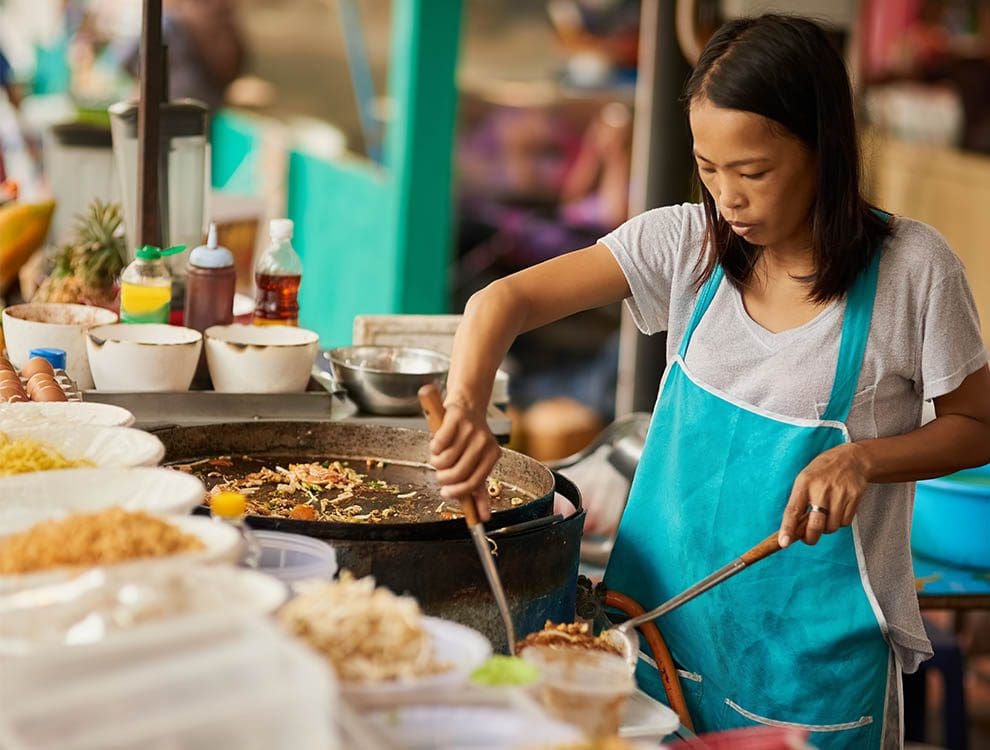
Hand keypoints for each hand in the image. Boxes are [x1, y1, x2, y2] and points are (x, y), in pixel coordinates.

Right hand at [428, 402, 500, 520]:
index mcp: (493, 454)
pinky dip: (433, 446)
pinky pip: (438, 443)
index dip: (458, 491)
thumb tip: (484, 517)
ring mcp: (471, 429)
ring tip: (438, 456)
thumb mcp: (477, 462)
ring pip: (446, 459)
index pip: (475, 482)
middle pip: (459, 473)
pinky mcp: (456, 418)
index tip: (446, 493)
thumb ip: (479, 489)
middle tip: (440, 474)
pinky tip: (437, 443)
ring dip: (436, 461)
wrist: (467, 404)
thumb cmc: (470, 438)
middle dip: (444, 478)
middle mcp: (484, 442)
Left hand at [778, 443, 870, 547]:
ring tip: (826, 515)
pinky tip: (838, 510)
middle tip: (808, 538)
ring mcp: (839, 493)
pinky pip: (845, 523)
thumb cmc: (822, 472)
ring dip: (827, 528)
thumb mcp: (805, 479)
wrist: (851, 459)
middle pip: (815, 525)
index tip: (784, 543)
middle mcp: (821, 489)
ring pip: (831, 527)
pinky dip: (840, 522)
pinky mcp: (854, 497)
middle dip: (810, 538)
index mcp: (804, 483)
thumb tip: (794, 529)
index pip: (793, 510)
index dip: (787, 528)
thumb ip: (799, 502)